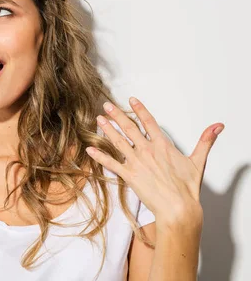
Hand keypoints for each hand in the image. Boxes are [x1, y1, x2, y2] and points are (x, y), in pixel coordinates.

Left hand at [86, 96, 223, 225]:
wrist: (178, 207)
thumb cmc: (187, 187)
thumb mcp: (198, 161)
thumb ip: (205, 141)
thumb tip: (217, 126)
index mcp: (162, 145)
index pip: (149, 122)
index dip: (140, 109)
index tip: (131, 100)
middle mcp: (147, 151)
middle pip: (129, 128)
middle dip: (116, 115)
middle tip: (106, 105)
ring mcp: (136, 162)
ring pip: (118, 142)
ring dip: (107, 130)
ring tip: (98, 120)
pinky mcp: (129, 175)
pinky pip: (111, 164)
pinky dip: (100, 156)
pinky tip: (89, 150)